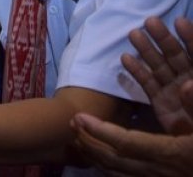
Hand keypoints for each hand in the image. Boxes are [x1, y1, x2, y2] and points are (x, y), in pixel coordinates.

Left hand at [72, 112, 192, 176]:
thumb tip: (186, 85)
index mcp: (169, 153)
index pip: (126, 142)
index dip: (101, 130)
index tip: (80, 117)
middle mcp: (157, 170)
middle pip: (114, 159)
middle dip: (90, 141)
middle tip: (72, 124)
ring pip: (116, 172)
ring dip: (94, 155)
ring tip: (78, 139)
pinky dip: (107, 168)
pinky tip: (99, 160)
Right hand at [122, 17, 192, 134]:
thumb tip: (187, 84)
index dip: (190, 37)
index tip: (179, 22)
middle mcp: (190, 80)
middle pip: (177, 55)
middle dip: (164, 38)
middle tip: (150, 21)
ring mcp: (174, 91)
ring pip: (160, 66)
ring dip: (146, 50)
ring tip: (133, 33)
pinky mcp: (160, 102)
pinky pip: (148, 84)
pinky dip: (137, 71)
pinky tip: (125, 58)